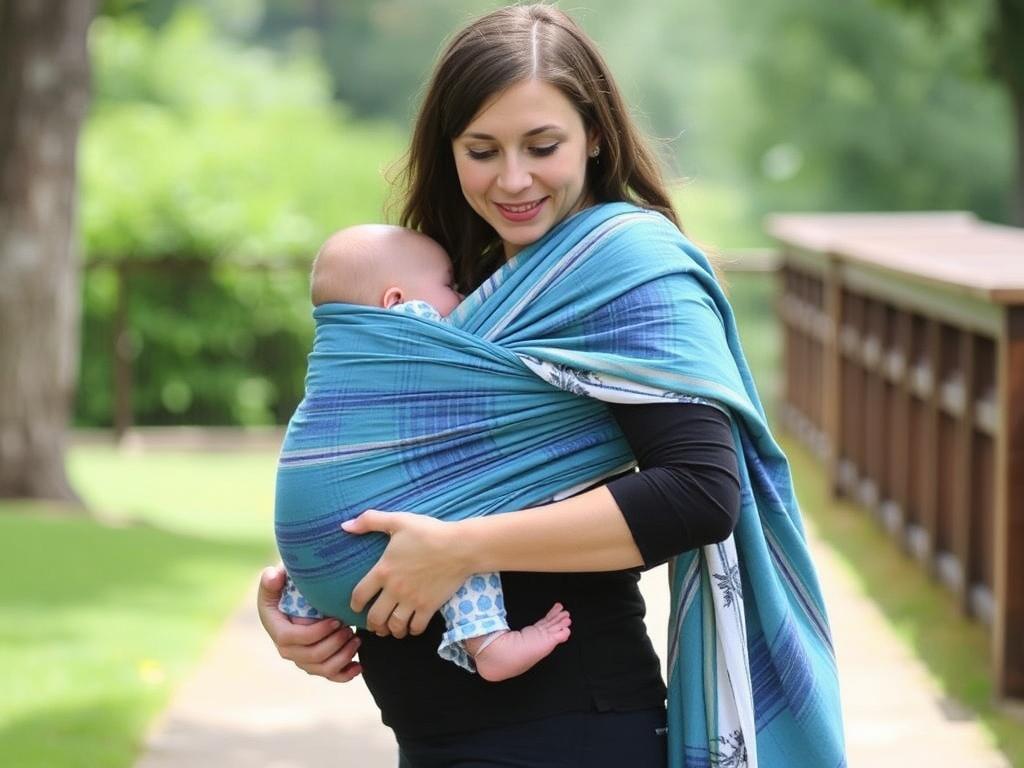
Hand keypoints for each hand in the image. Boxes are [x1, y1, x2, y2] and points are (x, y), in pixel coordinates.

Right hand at [256, 565, 362, 681]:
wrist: (301, 595)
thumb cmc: (290, 584)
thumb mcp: (279, 577)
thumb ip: (272, 577)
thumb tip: (273, 578)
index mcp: (276, 627)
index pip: (291, 638)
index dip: (314, 633)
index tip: (335, 621)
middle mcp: (286, 648)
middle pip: (310, 657)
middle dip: (333, 645)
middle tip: (349, 629)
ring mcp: (302, 658)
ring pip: (322, 669)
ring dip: (342, 657)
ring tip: (356, 639)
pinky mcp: (316, 663)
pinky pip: (330, 676)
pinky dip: (345, 674)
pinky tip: (358, 666)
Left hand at [343, 510, 470, 637]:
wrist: (459, 546)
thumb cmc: (428, 532)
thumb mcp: (398, 521)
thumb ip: (370, 521)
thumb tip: (345, 525)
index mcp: (383, 570)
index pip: (359, 595)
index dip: (354, 605)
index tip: (356, 608)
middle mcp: (394, 590)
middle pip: (375, 617)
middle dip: (372, 624)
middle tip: (374, 624)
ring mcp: (412, 600)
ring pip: (394, 626)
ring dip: (391, 630)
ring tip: (391, 629)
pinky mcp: (429, 607)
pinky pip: (416, 627)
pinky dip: (412, 630)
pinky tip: (412, 626)